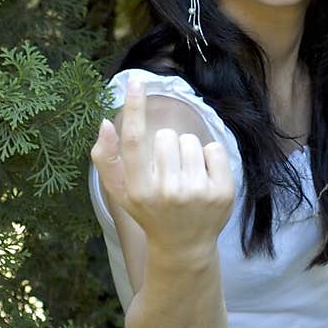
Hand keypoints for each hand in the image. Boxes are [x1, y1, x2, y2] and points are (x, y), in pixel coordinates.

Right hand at [90, 78, 235, 258]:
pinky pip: (214, 149)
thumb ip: (106, 159)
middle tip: (168, 172)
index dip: (134, 108)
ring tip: (185, 177)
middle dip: (167, 146)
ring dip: (187, 153)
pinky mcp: (222, 193)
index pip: (135, 141)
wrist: (184, 245)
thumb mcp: (122, 191)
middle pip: (167, 136)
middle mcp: (168, 192)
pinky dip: (208, 158)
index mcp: (139, 190)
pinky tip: (202, 179)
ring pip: (190, 141)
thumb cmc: (149, 210)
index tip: (136, 82)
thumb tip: (105, 122)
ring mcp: (197, 193)